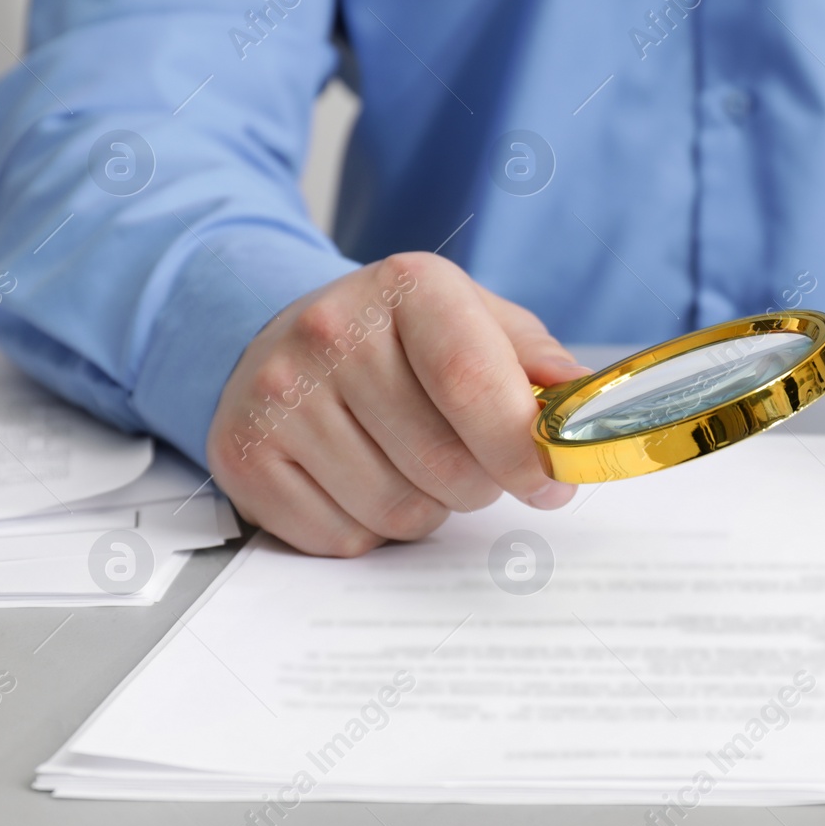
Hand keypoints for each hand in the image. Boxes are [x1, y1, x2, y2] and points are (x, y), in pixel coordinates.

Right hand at [207, 253, 588, 555]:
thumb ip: (535, 360)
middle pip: (444, 464)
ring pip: (398, 512)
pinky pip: (343, 539)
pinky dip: (370, 529)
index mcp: (408, 286)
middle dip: (481, 483)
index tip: (551, 481)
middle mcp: (330, 331)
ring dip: (428, 507)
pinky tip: (361, 480)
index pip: (473, 383)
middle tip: (476, 464)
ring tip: (412, 463)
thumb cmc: (403, 337)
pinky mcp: (242, 456)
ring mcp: (277, 394)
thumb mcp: (476, 319)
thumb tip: (581, 402)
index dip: (522, 449)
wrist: (285, 335)